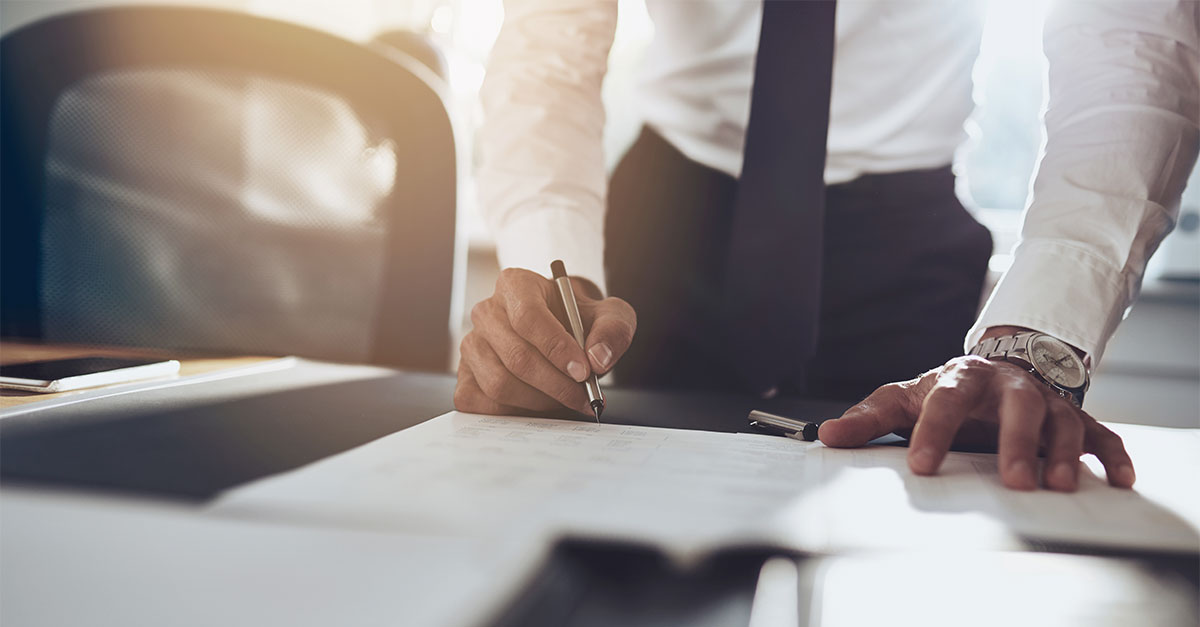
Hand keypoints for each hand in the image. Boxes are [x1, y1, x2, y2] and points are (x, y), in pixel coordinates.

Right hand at [455, 268, 636, 414]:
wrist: (562, 332)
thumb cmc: (580, 321)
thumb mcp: (609, 315)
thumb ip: (613, 330)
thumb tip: (598, 359)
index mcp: (515, 285)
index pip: (528, 318)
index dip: (557, 348)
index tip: (584, 372)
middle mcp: (486, 312)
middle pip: (516, 357)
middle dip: (557, 384)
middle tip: (585, 396)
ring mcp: (471, 345)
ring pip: (499, 384)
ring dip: (540, 401)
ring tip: (567, 399)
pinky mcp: (464, 376)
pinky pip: (484, 404)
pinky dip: (516, 413)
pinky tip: (541, 405)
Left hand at [818, 356, 1134, 491]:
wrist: (1000, 367)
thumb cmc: (948, 392)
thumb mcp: (905, 399)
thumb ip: (869, 419)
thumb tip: (825, 435)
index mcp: (962, 380)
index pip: (946, 402)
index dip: (934, 432)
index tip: (923, 466)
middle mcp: (1008, 387)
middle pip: (1016, 406)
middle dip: (1015, 442)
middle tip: (1013, 481)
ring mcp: (1046, 401)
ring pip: (1061, 421)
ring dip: (1062, 452)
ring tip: (1057, 485)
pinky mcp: (1075, 418)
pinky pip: (1100, 434)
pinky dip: (1112, 455)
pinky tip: (1118, 478)